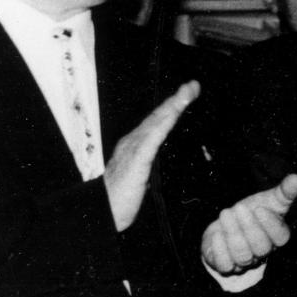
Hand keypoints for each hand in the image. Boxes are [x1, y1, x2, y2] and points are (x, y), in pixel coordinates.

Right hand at [104, 81, 198, 230]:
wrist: (102, 211)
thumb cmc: (122, 197)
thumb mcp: (144, 177)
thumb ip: (154, 167)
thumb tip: (170, 165)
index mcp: (138, 145)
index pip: (158, 122)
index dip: (173, 107)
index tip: (188, 93)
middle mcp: (134, 142)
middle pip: (158, 117)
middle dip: (176, 100)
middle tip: (193, 85)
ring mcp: (134, 149)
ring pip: (156, 123)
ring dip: (172, 107)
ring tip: (186, 93)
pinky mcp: (136, 160)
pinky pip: (151, 139)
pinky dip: (162, 125)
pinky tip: (171, 116)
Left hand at [201, 174, 296, 274]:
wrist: (227, 226)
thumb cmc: (252, 213)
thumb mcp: (268, 200)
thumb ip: (283, 192)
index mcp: (275, 237)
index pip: (280, 237)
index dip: (271, 225)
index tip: (260, 208)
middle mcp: (262, 252)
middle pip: (261, 247)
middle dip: (249, 227)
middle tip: (239, 208)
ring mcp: (244, 260)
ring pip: (243, 255)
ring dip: (233, 234)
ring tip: (225, 214)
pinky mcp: (226, 265)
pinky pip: (225, 264)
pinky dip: (220, 249)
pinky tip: (216, 234)